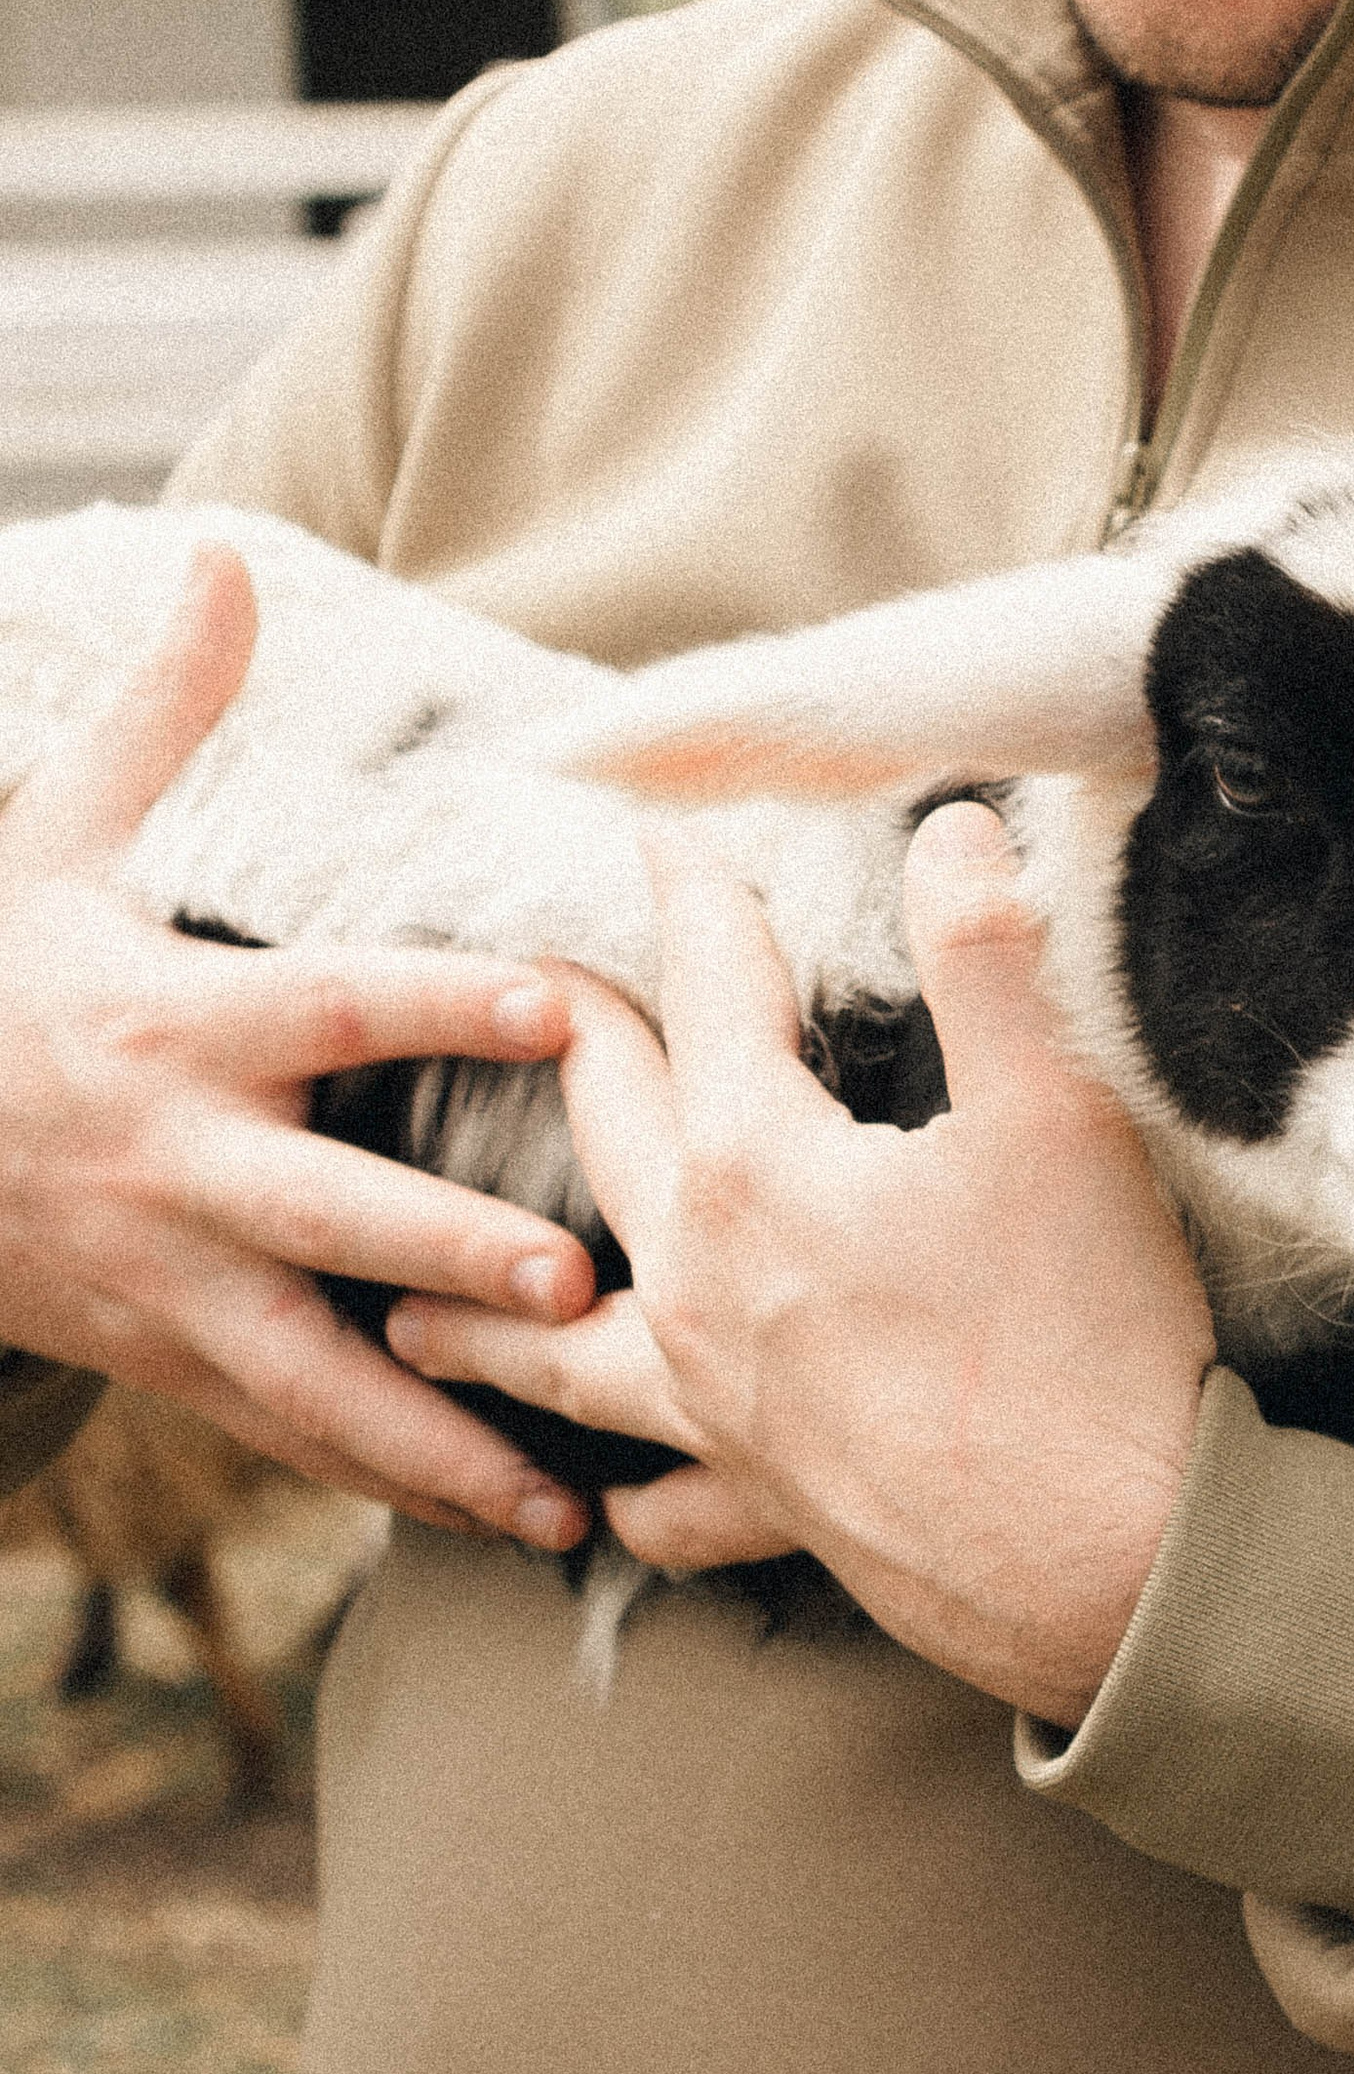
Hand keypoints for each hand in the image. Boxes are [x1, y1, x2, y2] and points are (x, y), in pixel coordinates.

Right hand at [0, 543, 594, 1549]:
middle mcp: (181, 1163)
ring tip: (568, 1484)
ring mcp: (172, 1281)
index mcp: (176, 1022)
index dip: (442, 1000)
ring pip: (317, 1372)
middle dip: (449, 1253)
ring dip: (442, 1431)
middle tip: (577, 1282)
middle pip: (333, 1214)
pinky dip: (394, 1480)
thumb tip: (223, 558)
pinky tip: (510, 1514)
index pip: (333, 1002)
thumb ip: (161, 712)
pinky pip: (293, 1433)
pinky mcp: (172, 1359)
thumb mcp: (56, 838)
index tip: (555, 1002)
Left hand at [389, 803, 1214, 1719]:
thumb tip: (950, 826)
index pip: (711, 991)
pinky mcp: (771, 1505)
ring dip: (493, 1316)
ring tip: (416, 1314)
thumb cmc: (1084, 1329)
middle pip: (610, 1136)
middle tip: (544, 998)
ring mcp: (720, 1408)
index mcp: (755, 1167)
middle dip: (581, 1049)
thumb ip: (987, 956)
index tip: (663, 838)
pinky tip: (615, 1507)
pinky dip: (631, 1497)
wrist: (1115, 1559)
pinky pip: (668, 1505)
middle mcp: (700, 1284)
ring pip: (568, 1349)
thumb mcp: (1053, 1111)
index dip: (696, 900)